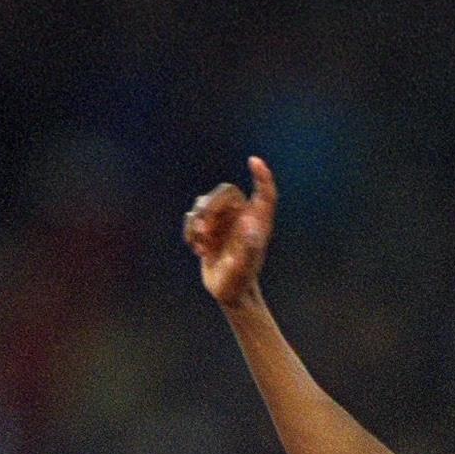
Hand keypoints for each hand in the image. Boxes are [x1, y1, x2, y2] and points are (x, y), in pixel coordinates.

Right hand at [183, 157, 276, 307]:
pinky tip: (197, 250)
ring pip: (205, 202)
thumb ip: (248, 246)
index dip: (262, 176)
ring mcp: (225, 221)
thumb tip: (249, 225)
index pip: (265, 194)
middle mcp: (242, 217)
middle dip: (211, 207)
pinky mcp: (209, 227)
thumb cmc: (240, 280)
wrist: (229, 292)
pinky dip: (190, 230)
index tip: (254, 161)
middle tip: (204, 231)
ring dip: (198, 221)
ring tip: (201, 245)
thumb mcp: (244, 266)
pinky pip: (192, 216)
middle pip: (224, 192)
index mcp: (258, 223)